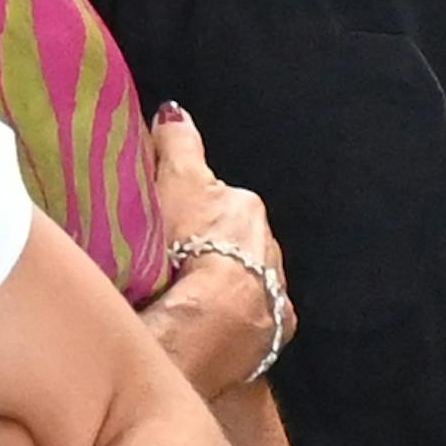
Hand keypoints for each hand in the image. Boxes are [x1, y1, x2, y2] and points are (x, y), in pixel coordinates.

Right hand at [135, 111, 292, 399]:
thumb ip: (178, 144)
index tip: (171, 222)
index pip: (216, 200)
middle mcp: (270, 247)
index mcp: (245, 208)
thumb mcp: (176, 181)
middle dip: (210, 248)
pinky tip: (212, 328)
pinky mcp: (274, 331)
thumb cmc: (187, 248)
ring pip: (244, 281)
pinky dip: (236, 321)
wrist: (209, 323)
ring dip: (222, 287)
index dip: (189, 209)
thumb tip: (175, 113)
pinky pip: (254, 322)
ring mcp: (274, 291)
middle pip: (232, 242)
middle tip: (173, 264)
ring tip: (187, 300)